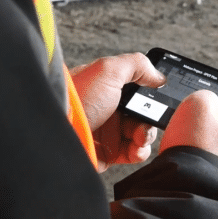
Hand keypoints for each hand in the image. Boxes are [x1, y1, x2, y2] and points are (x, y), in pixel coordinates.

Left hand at [70, 52, 165, 171]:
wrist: (54, 134)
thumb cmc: (77, 99)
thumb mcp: (109, 70)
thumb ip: (137, 65)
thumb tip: (159, 76)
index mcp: (109, 88)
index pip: (139, 90)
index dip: (152, 94)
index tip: (161, 98)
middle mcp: (110, 109)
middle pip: (144, 112)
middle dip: (152, 116)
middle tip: (150, 118)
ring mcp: (109, 132)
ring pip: (141, 133)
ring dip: (147, 134)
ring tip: (140, 136)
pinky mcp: (107, 154)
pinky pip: (133, 153)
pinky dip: (140, 151)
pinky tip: (137, 148)